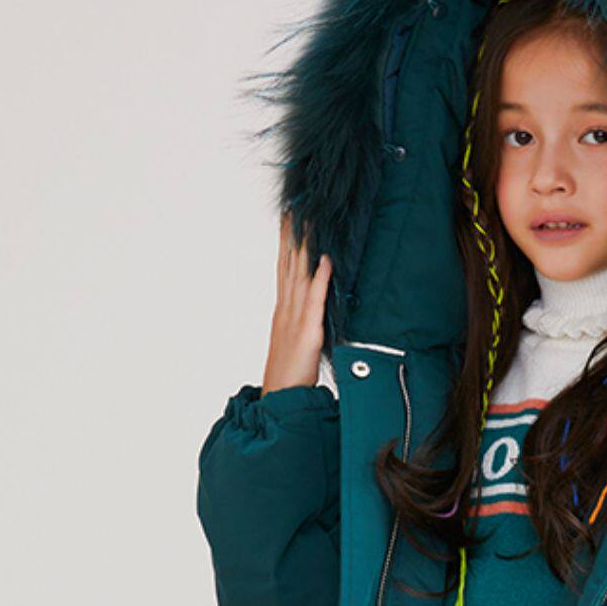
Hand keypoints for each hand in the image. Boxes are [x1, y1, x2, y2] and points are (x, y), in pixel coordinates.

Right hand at [261, 211, 331, 393]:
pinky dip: (321, 278)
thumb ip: (302, 321)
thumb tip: (311, 308)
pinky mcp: (308, 332)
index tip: (288, 217)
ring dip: (305, 247)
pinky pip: (315, 300)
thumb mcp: (294, 341)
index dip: (286, 241)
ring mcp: (295, 319)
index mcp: (283, 310)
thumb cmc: (290, 374)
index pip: (284, 268)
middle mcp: (286, 309)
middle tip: (296, 206)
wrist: (280, 399)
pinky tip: (326, 259)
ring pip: (299, 275)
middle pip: (288, 264)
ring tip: (310, 221)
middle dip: (292, 234)